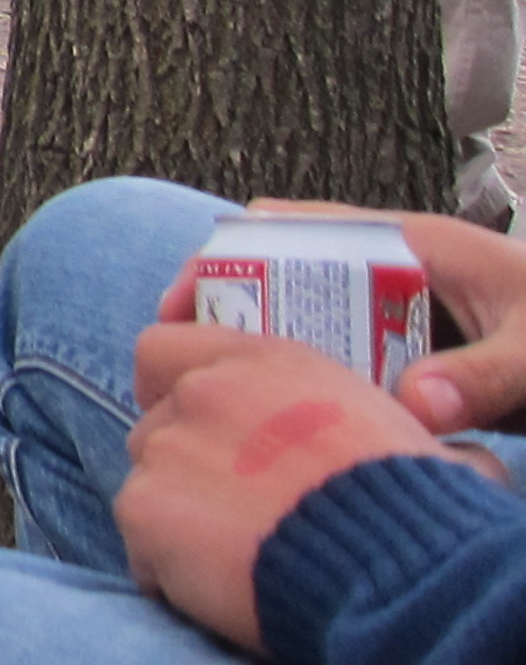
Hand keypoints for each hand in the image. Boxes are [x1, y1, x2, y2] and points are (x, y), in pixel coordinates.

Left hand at [119, 322, 451, 651]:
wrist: (396, 570)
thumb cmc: (420, 509)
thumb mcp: (422, 444)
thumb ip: (399, 435)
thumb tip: (454, 460)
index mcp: (268, 363)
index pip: (167, 349)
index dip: (169, 387)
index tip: (190, 424)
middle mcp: (206, 392)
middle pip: (157, 426)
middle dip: (185, 467)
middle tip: (233, 514)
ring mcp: (168, 449)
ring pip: (147, 486)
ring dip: (179, 523)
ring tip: (240, 563)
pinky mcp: (145, 510)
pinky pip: (141, 551)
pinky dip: (171, 578)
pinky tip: (223, 598)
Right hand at [159, 200, 525, 435]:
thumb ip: (482, 376)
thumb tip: (411, 405)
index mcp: (413, 245)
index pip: (287, 227)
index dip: (222, 260)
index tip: (182, 308)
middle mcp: (397, 274)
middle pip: (282, 279)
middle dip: (230, 320)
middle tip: (187, 374)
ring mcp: (408, 318)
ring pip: (310, 329)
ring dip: (272, 362)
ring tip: (228, 412)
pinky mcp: (423, 361)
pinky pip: (346, 368)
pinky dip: (315, 391)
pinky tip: (302, 437)